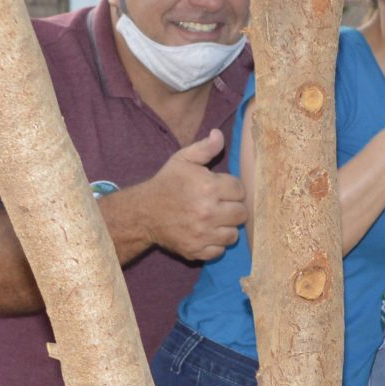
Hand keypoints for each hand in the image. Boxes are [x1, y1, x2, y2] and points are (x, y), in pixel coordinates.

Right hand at [139, 129, 248, 260]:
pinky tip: (206, 233)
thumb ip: (205, 148)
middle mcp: (207, 212)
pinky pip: (220, 250)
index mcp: (208, 187)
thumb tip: (219, 135)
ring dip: (226, 227)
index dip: (232, 188)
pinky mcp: (196, 250)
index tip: (221, 189)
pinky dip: (215, 243)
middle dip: (233, 208)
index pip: (240, 190)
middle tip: (220, 205)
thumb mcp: (183, 160)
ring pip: (233, 234)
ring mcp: (202, 234)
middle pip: (241, 213)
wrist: (143, 212)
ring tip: (214, 219)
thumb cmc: (166, 184)